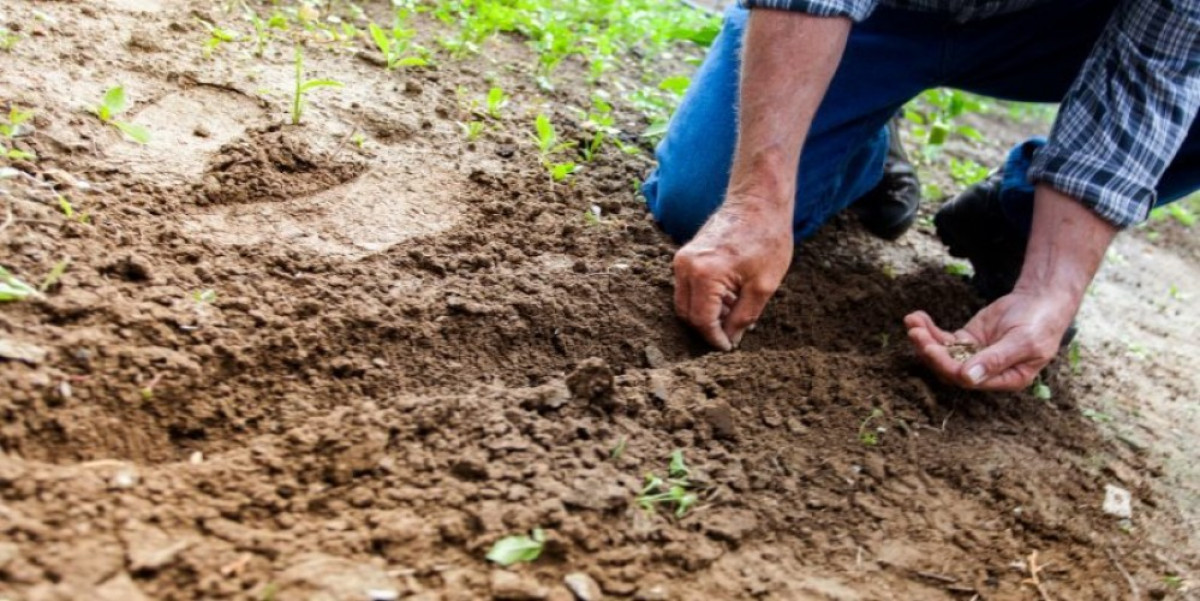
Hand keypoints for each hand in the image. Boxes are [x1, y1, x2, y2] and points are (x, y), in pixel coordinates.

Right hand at [672, 198, 793, 350]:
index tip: (729, 348)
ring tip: (734, 312)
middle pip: (687, 314)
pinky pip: (687, 287)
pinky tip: (728, 298)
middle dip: (708, 328)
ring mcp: (682, 259)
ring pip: (685, 302)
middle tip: (733, 334)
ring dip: (706, 314)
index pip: (702, 320)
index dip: (715, 339)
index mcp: (705, 274)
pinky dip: (703, 299)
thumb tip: (731, 339)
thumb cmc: (766, 238)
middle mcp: (686, 267)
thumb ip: (744, 317)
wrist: (758, 201)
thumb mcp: (763, 285)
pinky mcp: (685, 255)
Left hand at [904, 288, 1076, 390]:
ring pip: (943, 353)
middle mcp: (985, 372)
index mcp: (1004, 379)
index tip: (931, 348)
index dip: (947, 366)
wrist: (1042, 300)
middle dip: (930, 351)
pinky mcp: (968, 340)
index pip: (968, 380)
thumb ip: (995, 360)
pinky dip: (929, 329)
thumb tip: (967, 378)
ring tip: (912, 322)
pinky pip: (944, 339)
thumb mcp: (1023, 342)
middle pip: (950, 368)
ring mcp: (974, 356)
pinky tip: (917, 317)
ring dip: (925, 339)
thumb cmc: (1040, 323)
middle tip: (915, 333)